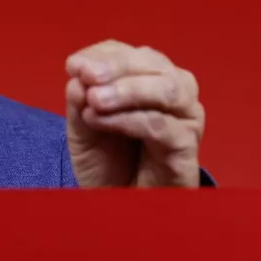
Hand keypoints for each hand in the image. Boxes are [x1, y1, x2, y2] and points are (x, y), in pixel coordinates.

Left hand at [64, 41, 204, 187]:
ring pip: (167, 90)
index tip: (73, 65)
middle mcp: (174, 93)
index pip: (130, 54)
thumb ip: (80, 101)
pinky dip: (129, 120)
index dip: (102, 55)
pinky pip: (163, 126)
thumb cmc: (108, 162)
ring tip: (94, 99)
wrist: (120, 206)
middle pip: (154, 64)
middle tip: (86, 75)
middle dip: (117, 67)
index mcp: (147, 79)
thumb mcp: (83, 127)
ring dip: (127, 90)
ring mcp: (185, 119)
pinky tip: (101, 120)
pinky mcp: (187, 148)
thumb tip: (77, 76)